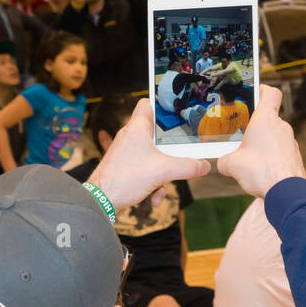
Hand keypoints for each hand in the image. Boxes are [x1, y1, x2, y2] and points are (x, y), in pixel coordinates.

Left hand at [88, 98, 209, 210]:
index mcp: (137, 128)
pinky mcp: (126, 168)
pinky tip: (153, 197)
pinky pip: (147, 170)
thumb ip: (188, 167)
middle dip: (171, 151)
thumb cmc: (124, 179)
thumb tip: (204, 165)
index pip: (148, 103)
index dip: (162, 105)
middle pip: (158, 135)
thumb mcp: (163, 172)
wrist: (100, 202)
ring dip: (162, 174)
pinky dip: (153, 183)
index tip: (177, 112)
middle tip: (181, 156)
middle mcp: (131, 137)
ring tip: (161, 185)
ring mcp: (128, 153)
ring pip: (154, 156)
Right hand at [216, 85, 305, 197]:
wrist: (286, 192)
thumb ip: (224, 160)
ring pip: (274, 136)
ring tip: (250, 159)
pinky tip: (262, 170)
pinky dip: (271, 157)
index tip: (255, 91)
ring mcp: (290, 141)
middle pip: (268, 118)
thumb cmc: (262, 172)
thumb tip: (223, 163)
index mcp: (265, 120)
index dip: (262, 89)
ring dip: (263, 144)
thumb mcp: (232, 165)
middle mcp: (281, 127)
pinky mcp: (294, 156)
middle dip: (254, 127)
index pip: (270, 93)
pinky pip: (280, 151)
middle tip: (242, 136)